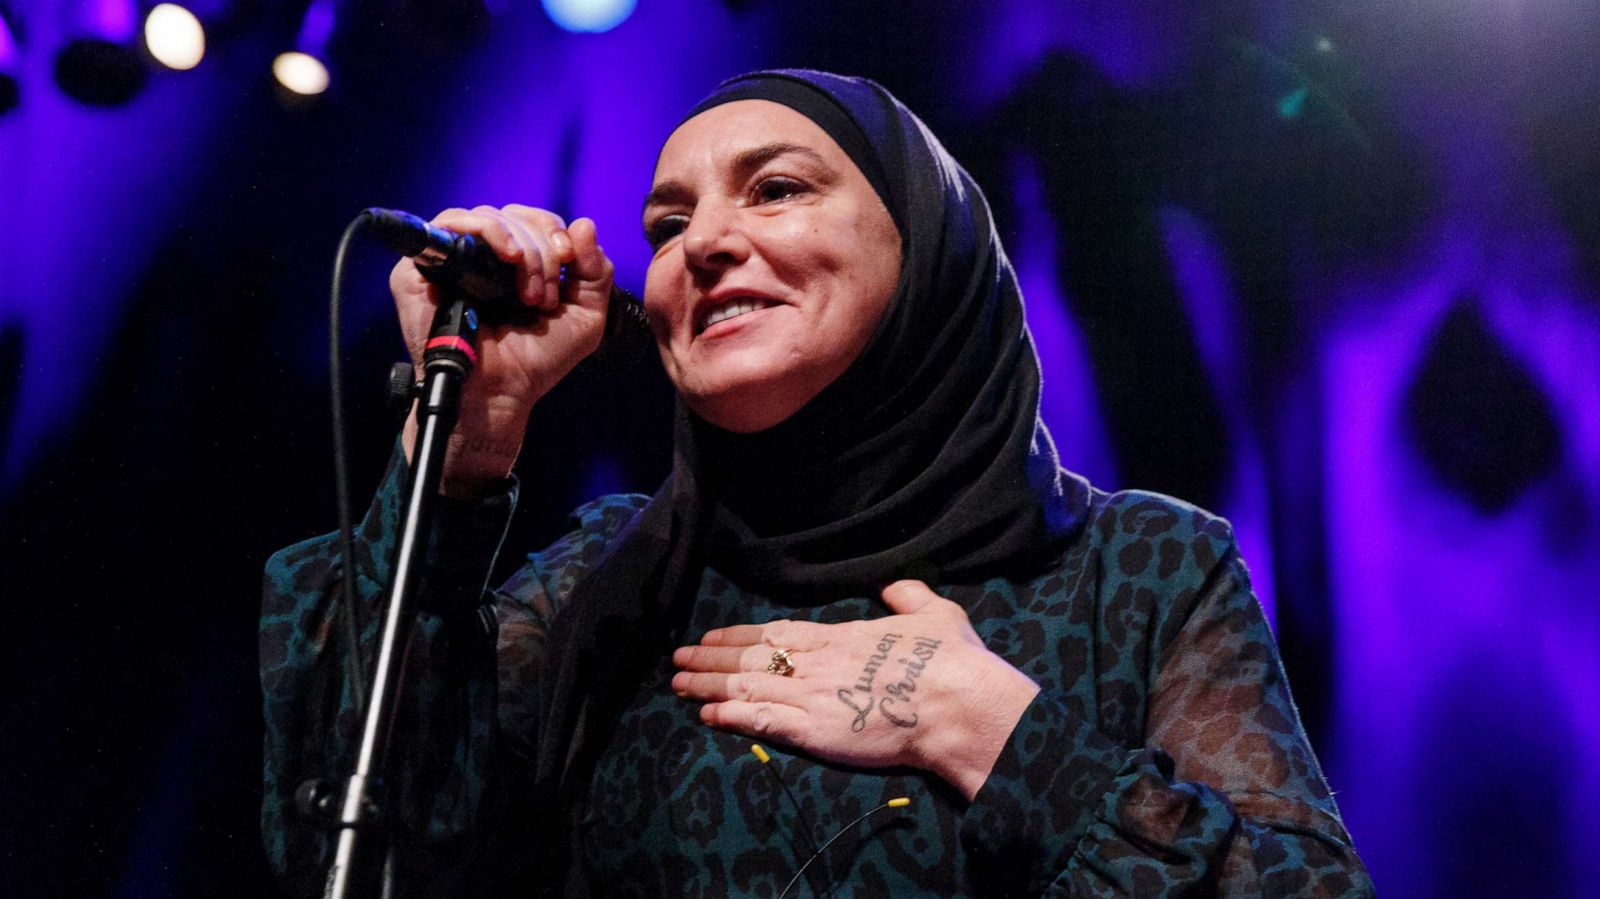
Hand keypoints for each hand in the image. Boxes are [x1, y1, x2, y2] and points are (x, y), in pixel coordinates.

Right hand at [394, 205, 613, 497]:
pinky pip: (451, 222)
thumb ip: (595, 270)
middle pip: (517, 215)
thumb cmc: (537, 358)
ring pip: (489, 216)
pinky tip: (508, 257)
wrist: (502, 390)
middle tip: (546, 295)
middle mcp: (483, 255)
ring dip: (523, 249)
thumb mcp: (585, 315)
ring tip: (529, 293)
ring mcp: (452, 257)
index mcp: (517, 262)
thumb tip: (585, 224)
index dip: (557, 233)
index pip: (536, 220)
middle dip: (544, 250)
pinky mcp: (423, 265)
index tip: (570, 262)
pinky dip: (488, 230)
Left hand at [671, 580, 1040, 801]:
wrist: (956, 703)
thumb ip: (906, 596)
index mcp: (841, 636)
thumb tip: (893, 584)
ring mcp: (812, 695)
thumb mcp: (934, 613)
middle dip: (712, 658)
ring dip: (709, 685)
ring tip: (678, 684)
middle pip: (753, 657)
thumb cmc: (950, 660)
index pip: (778, 633)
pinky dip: (731, 716)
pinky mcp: (813, 730)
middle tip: (679, 658)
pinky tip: (706, 715)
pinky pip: (761, 720)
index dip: (741, 635)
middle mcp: (817, 662)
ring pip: (748, 686)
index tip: (714, 636)